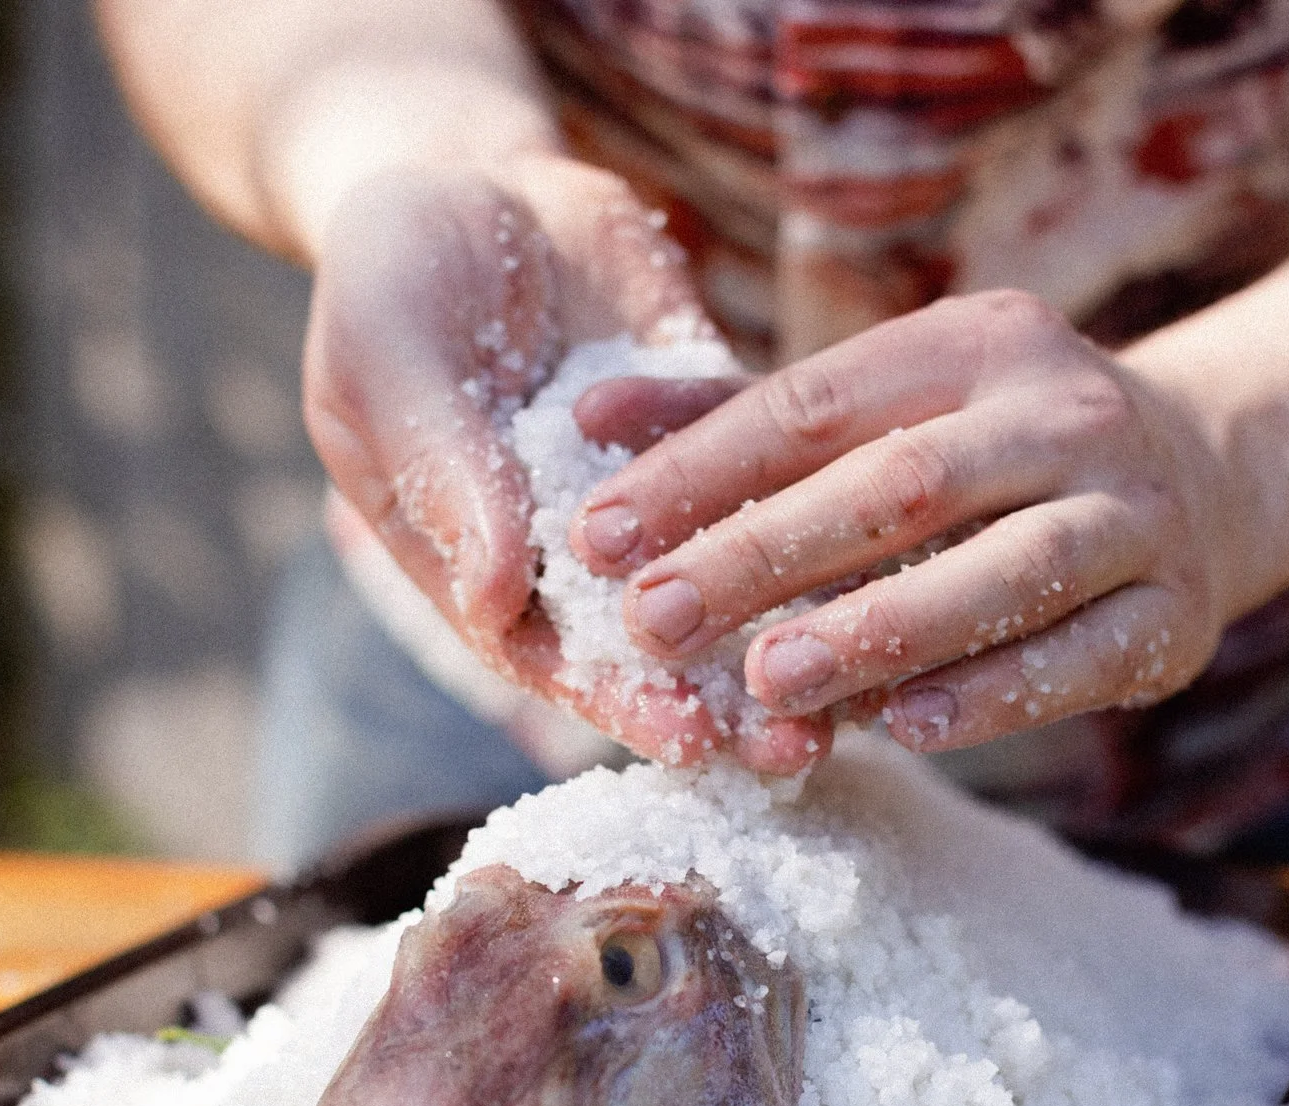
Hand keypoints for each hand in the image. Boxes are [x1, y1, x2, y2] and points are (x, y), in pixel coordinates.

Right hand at [301, 154, 831, 771]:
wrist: (471, 177)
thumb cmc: (392, 276)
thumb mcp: (392, 362)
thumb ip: (443, 474)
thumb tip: (492, 596)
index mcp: (484, 566)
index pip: (557, 660)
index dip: (622, 703)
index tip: (688, 737)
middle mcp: (578, 556)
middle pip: (659, 650)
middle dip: (728, 703)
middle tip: (798, 745)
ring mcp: (660, 499)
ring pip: (734, 581)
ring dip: (794, 634)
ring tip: (865, 685)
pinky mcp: (723, 431)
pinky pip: (782, 479)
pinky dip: (830, 517)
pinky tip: (896, 557)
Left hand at [568, 290, 1260, 751]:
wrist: (1211, 473)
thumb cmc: (992, 449)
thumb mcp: (885, 406)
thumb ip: (738, 420)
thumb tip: (585, 426)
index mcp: (974, 342)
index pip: (815, 404)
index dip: (700, 470)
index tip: (600, 537)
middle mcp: (1065, 410)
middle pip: (900, 484)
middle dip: (765, 555)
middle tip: (658, 621)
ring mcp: (1134, 511)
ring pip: (999, 573)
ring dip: (878, 631)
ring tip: (769, 681)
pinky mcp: (1176, 613)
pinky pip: (1077, 660)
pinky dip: (987, 695)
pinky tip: (900, 728)